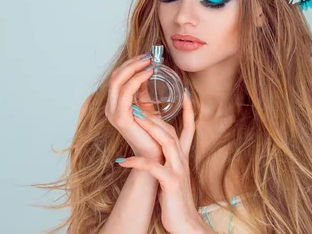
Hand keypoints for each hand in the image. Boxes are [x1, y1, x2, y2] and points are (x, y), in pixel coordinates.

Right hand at [104, 52, 163, 161]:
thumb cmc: (154, 134)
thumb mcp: (147, 108)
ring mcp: (113, 113)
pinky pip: (126, 92)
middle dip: (132, 63)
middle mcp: (111, 108)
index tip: (146, 56)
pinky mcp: (121, 118)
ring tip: (150, 62)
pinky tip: (148, 73)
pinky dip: (137, 79)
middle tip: (148, 56)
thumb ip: (144, 93)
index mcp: (115, 105)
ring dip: (134, 67)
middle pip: (115, 76)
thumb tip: (149, 73)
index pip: (117, 78)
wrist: (156, 155)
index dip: (130, 64)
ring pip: (118, 81)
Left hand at [115, 88, 207, 233]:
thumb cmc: (175, 198)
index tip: (183, 91)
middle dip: (156, 114)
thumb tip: (157, 143)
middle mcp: (182, 159)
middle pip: (171, 130)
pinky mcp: (170, 183)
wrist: (185, 224)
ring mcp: (178, 170)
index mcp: (183, 156)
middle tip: (137, 100)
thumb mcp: (173, 173)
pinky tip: (122, 161)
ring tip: (133, 117)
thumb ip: (168, 157)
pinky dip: (137, 163)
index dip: (187, 109)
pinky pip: (153, 168)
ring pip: (166, 142)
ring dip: (149, 128)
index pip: (189, 127)